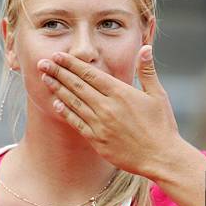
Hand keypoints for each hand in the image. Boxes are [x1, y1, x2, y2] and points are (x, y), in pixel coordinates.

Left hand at [37, 45, 182, 177]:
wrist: (161, 157)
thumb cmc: (162, 126)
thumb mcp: (158, 95)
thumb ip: (147, 71)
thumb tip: (145, 48)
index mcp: (121, 93)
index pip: (90, 74)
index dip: (72, 63)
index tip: (58, 55)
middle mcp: (107, 107)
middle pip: (77, 85)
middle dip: (58, 72)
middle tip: (42, 62)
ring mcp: (100, 125)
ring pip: (73, 102)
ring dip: (58, 89)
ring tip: (45, 78)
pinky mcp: (97, 141)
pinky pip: (77, 123)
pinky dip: (66, 112)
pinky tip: (56, 104)